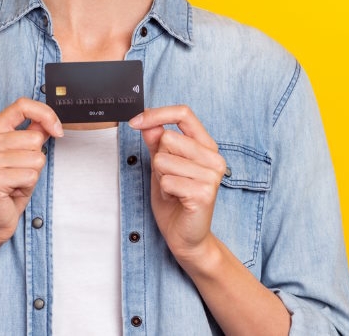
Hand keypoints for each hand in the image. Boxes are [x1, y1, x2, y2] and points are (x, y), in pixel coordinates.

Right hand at [0, 98, 61, 251]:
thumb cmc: (8, 186)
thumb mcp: (22, 155)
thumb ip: (32, 134)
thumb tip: (49, 122)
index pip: (22, 106)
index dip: (45, 114)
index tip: (56, 130)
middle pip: (34, 138)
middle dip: (36, 158)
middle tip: (19, 172)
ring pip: (35, 157)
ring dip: (32, 173)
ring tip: (16, 181)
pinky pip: (31, 175)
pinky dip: (28, 185)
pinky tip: (14, 190)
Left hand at [128, 105, 227, 263]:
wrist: (186, 235)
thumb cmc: (175, 199)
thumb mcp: (161, 165)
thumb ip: (156, 142)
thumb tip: (146, 120)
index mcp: (206, 145)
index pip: (184, 113)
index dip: (156, 114)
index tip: (134, 122)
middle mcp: (214, 157)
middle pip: (168, 137)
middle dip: (158, 158)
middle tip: (169, 178)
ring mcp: (212, 175)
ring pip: (163, 159)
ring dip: (161, 176)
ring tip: (173, 190)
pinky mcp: (204, 193)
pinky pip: (167, 180)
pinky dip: (164, 190)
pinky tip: (176, 199)